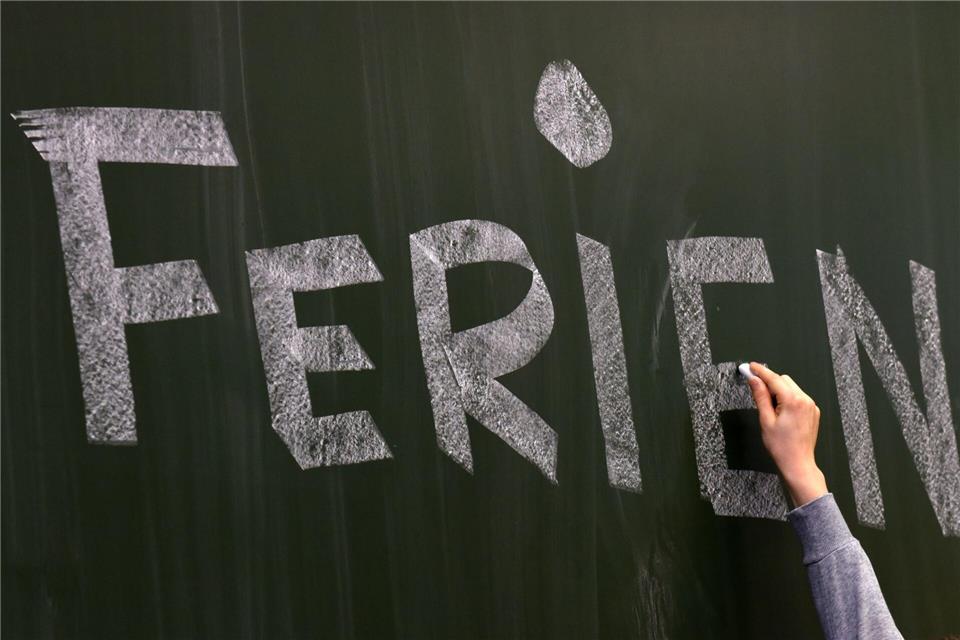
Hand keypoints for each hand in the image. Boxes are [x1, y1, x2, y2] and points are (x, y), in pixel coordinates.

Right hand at [747, 362, 827, 507]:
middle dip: (770, 382)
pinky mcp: (813, 412)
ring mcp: (811, 406)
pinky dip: (788, 398)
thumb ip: (760, 397)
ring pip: (791, 387)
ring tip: (769, 407)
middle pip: (784, 380)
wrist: (798, 463)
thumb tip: (754, 380)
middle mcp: (805, 400)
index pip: (774, 379)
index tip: (750, 366)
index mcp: (793, 401)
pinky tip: (780, 411)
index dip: (760, 371)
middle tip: (755, 388)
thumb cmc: (781, 446)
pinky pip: (798, 397)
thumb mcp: (765, 420)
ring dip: (779, 390)